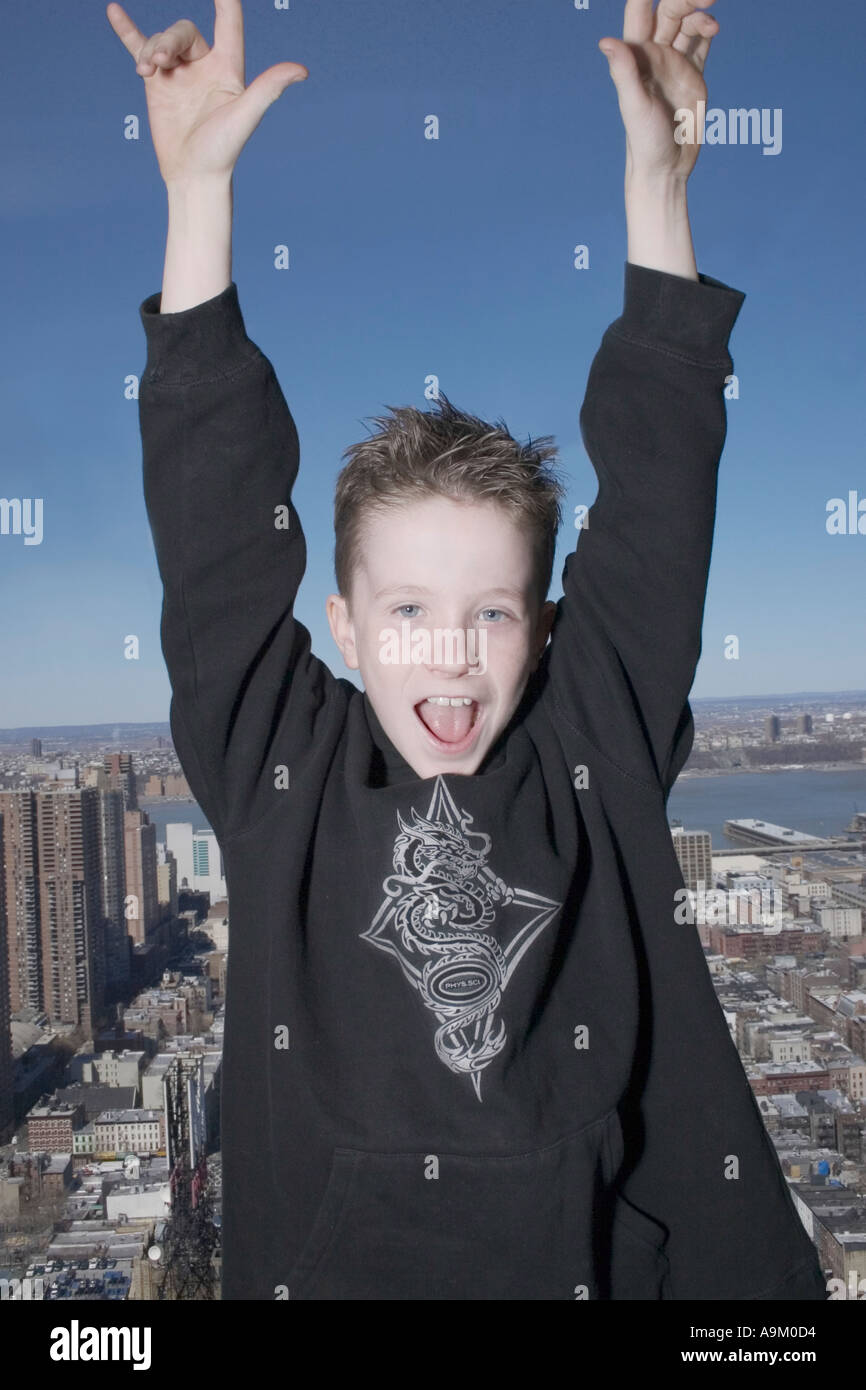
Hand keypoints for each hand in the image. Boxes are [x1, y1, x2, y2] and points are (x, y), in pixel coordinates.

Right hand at [106, 0, 307, 184]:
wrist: (193, 175)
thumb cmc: (223, 151)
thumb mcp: (245, 116)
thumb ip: (268, 88)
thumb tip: (302, 70)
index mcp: (229, 67)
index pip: (228, 21)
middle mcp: (205, 65)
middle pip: (184, 32)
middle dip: (169, 41)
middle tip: (159, 62)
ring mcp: (180, 72)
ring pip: (163, 41)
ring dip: (152, 49)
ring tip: (146, 70)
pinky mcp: (158, 82)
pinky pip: (141, 48)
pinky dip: (128, 31)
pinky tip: (114, 11)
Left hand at [599, 0, 718, 181]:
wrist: (666, 169)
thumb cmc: (644, 142)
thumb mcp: (634, 107)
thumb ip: (624, 72)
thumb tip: (606, 42)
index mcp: (637, 56)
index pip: (639, 10)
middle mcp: (655, 55)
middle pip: (670, 10)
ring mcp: (676, 64)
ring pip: (688, 23)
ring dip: (700, 11)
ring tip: (712, 18)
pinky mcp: (693, 76)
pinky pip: (701, 43)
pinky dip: (708, 30)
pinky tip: (714, 28)